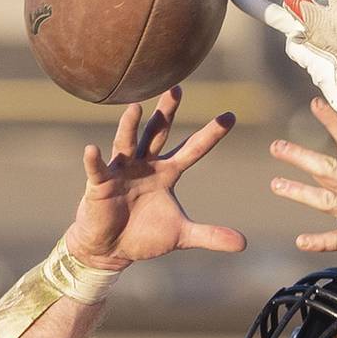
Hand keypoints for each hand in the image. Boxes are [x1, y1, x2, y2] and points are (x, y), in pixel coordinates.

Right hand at [66, 88, 246, 269]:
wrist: (111, 248)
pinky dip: (94, 160)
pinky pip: (98, 170)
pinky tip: (92, 150)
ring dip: (130, 126)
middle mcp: (145, 165)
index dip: (211, 134)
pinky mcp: (100, 185)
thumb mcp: (182, 235)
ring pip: (127, 143)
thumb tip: (244, 244)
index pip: (193, 149)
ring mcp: (121, 171)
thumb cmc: (144, 236)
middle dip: (167, 112)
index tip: (230, 115)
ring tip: (136, 108)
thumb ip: (210, 235)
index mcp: (167, 173)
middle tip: (178, 88)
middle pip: (158, 133)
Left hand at [270, 97, 336, 252]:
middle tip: (276, 147)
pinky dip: (319, 241)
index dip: (333, 123)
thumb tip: (333, 117)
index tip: (315, 104)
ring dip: (301, 192)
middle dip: (302, 158)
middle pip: (330, 170)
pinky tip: (300, 241)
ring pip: (327, 201)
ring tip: (275, 184)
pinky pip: (336, 240)